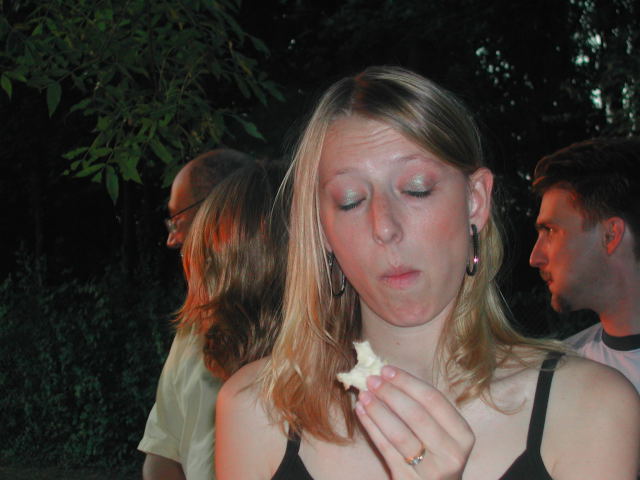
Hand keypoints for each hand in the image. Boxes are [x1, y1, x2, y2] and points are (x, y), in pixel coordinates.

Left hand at [355, 365, 474, 479]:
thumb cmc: (437, 454)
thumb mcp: (443, 433)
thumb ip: (424, 408)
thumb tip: (389, 375)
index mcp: (463, 435)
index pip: (433, 400)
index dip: (407, 382)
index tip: (386, 369)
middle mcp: (451, 454)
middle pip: (416, 415)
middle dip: (390, 393)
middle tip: (371, 379)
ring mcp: (430, 471)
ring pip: (399, 434)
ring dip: (378, 410)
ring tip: (363, 394)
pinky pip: (386, 449)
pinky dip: (372, 427)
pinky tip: (361, 412)